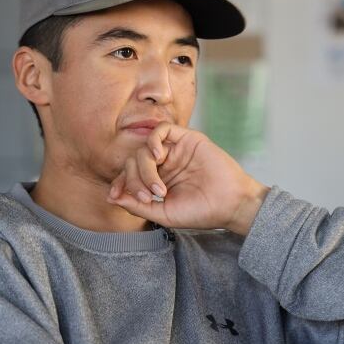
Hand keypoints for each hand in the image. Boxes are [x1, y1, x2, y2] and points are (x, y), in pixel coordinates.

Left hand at [105, 122, 268, 234]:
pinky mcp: (187, 138)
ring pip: (144, 149)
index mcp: (158, 181)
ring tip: (159, 189)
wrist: (231, 204)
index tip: (115, 196)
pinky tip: (158, 157)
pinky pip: (162, 129)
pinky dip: (153, 141)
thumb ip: (138, 206)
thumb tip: (111, 198)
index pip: (130, 175)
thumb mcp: (164, 214)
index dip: (120, 183)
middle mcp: (165, 164)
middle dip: (134, 180)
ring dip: (145, 169)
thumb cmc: (202, 212)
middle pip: (133, 162)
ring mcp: (175, 150)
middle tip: (149, 197)